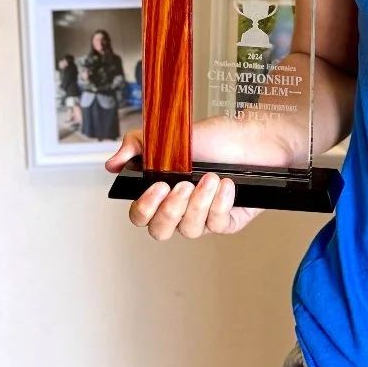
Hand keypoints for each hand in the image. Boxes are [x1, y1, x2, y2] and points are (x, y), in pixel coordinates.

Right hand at [105, 115, 295, 240]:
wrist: (255, 135)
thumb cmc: (216, 137)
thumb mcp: (172, 134)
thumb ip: (138, 146)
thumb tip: (112, 164)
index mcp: (163, 192)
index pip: (141, 216)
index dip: (145, 208)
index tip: (158, 187)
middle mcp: (181, 209)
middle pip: (160, 232)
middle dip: (169, 211)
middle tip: (183, 186)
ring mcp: (205, 217)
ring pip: (190, 230)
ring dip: (199, 203)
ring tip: (211, 178)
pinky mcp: (229, 221)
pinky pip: (218, 225)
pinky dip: (221, 205)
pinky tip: (226, 185)